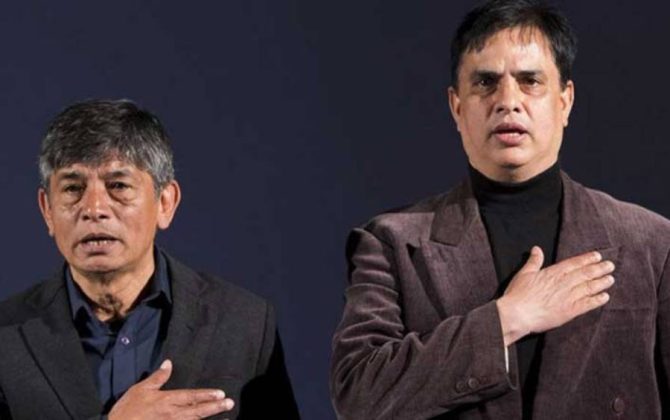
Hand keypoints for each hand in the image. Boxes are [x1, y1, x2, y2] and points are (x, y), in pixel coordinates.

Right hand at [108, 359, 234, 419]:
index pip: (191, 397)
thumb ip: (157, 377)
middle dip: (215, 407)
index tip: (221, 394)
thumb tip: (169, 362)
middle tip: (230, 404)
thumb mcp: (140, 389)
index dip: (207, 395)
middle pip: (197, 411)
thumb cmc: (127, 411)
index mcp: (167, 401)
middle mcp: (173, 415)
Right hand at [496, 246, 614, 345]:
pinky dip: (597, 300)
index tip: (597, 256)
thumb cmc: (518, 294)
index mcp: (553, 273)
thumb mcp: (524, 273)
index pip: (574, 263)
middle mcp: (563, 283)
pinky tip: (605, 297)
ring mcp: (568, 297)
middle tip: (610, 265)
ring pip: (589, 287)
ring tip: (611, 279)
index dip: (587, 259)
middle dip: (599, 269)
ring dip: (601, 282)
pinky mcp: (569, 311)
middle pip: (585, 274)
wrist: (517, 313)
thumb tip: (537, 249)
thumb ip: (533, 261)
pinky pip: (587, 304)